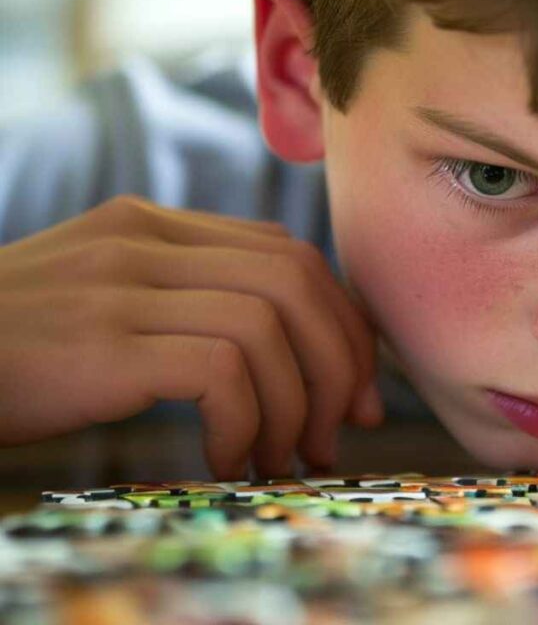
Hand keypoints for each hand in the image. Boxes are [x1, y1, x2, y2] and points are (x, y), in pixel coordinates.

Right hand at [0, 195, 381, 480]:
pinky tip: (227, 459)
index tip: (356, 389)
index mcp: (157, 226)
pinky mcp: (101, 342)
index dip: (342, 322)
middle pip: (297, 282)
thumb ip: (191, 302)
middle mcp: (146, 241)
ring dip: (295, 405)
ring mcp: (121, 286)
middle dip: (340, 363)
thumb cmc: (19, 349)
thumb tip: (296, 355)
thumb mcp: (110, 303)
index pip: (291, 255)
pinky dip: (246, 422)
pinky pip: (221, 372)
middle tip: (339, 431)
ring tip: (280, 457)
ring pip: (268, 327)